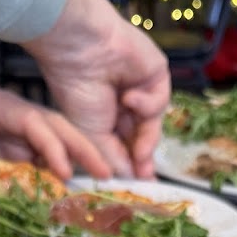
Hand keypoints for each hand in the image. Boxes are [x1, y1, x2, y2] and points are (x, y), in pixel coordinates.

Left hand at [0, 80, 110, 212]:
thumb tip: (5, 207)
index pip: (29, 119)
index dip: (51, 144)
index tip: (65, 171)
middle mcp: (5, 110)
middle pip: (50, 123)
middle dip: (79, 146)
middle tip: (106, 170)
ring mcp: (12, 129)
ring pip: (52, 140)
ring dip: (75, 160)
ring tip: (99, 180)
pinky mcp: (15, 148)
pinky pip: (43, 159)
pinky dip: (59, 174)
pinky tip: (76, 189)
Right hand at [27, 0, 170, 177]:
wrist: (81, 49)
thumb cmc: (77, 90)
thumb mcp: (93, 136)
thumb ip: (114, 160)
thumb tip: (131, 181)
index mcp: (107, 116)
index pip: (125, 145)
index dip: (132, 166)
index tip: (139, 187)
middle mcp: (125, 104)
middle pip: (142, 137)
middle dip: (144, 158)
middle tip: (147, 178)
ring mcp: (142, 88)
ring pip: (153, 123)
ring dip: (147, 139)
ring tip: (140, 152)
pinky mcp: (156, 74)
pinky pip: (159, 99)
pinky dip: (146, 104)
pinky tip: (128, 98)